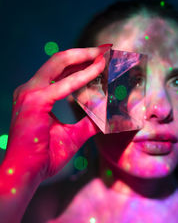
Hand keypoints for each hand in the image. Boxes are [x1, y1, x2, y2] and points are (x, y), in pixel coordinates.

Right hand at [5, 45, 110, 181]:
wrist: (26, 174)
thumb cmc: (45, 156)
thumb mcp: (72, 135)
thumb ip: (88, 124)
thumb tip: (107, 117)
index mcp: (36, 95)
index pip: (60, 71)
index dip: (80, 62)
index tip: (100, 57)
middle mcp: (30, 89)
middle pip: (60, 60)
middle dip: (85, 52)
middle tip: (106, 48)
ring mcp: (30, 92)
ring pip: (60, 63)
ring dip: (85, 57)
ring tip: (105, 54)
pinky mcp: (34, 100)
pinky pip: (65, 84)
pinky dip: (84, 75)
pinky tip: (100, 69)